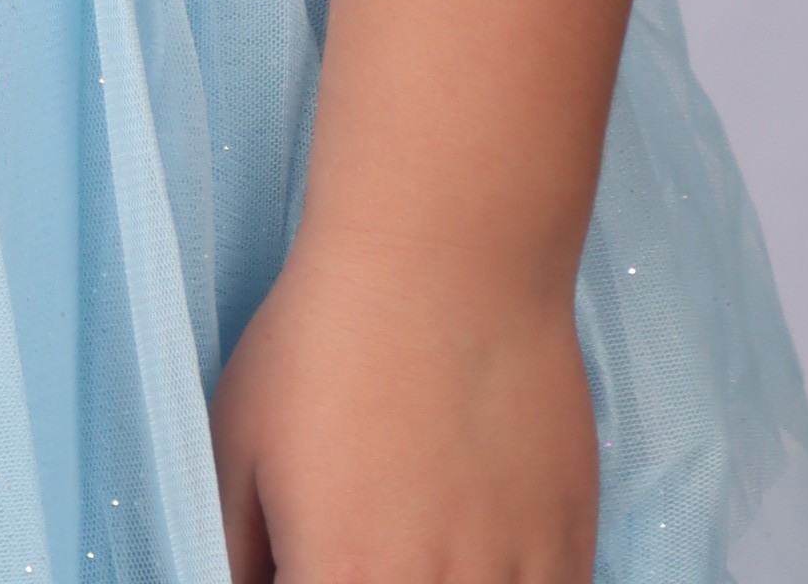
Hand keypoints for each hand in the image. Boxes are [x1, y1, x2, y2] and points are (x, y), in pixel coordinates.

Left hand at [209, 234, 598, 583]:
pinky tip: (478, 543)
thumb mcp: (238, 438)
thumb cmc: (327, 334)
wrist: (446, 255)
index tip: (310, 554)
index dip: (308, 578)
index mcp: (338, 579)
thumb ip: (238, 547)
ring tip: (422, 528)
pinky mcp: (569, 548)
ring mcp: (510, 579)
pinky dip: (508, 582)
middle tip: (364, 532)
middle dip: (368, 574)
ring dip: (445, 581)